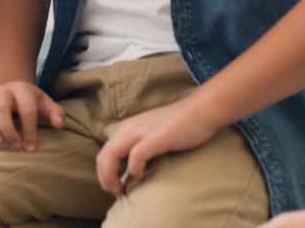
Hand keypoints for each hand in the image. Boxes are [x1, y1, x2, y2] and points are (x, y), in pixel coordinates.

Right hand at [0, 80, 65, 150]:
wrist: (10, 92)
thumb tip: (60, 124)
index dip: (30, 128)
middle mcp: (0, 92)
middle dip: (8, 128)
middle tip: (15, 146)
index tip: (31, 148)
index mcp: (21, 90)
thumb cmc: (30, 103)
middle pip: (1, 107)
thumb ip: (55, 113)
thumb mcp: (44, 104)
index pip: (26, 107)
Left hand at [95, 96, 219, 195]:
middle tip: (117, 193)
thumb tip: (133, 168)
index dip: (104, 173)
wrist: (201, 110)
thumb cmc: (181, 125)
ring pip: (111, 156)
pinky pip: (135, 157)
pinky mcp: (156, 138)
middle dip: (104, 179)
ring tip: (122, 190)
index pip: (104, 153)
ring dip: (112, 177)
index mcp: (127, 127)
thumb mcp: (152, 132)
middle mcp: (129, 128)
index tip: (115, 187)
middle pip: (103, 157)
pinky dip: (133, 170)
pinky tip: (140, 176)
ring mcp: (141, 132)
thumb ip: (140, 144)